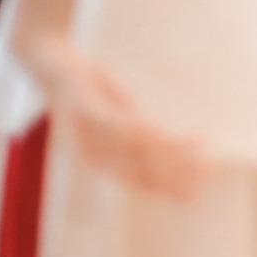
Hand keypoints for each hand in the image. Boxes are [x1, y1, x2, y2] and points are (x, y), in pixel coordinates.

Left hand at [16, 32, 208, 199]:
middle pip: (140, 170)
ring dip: (170, 147)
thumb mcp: (115, 113)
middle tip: (209, 167)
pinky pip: (115, 124)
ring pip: (134, 148)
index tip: (197, 195)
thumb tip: (169, 141)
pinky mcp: (83, 109)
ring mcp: (86, 132)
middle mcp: (91, 153)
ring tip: (200, 142)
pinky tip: (162, 130)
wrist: (48, 61)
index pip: (140, 181)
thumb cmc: (85, 89)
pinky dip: (140, 130)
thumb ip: (136, 130)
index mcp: (100, 158)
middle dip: (177, 171)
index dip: (169, 188)